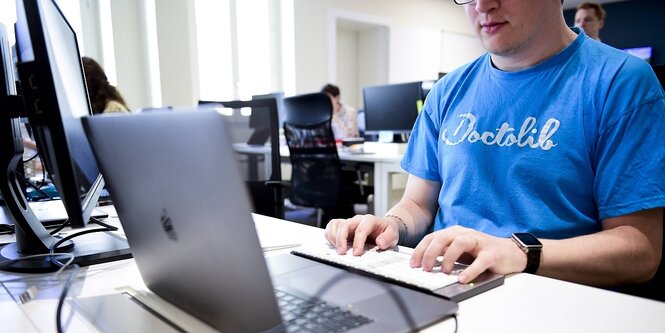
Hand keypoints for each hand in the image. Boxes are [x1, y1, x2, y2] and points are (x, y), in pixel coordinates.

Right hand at [325, 214, 401, 254]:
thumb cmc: (387, 231)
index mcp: (370, 220)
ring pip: (335, 225)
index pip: (361, 229)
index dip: (358, 242)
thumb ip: (388, 238)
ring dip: (334, 238)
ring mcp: (349, 222)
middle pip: (344, 225)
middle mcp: (357, 220)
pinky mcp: (343, 226)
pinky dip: (330, 236)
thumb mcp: (393, 235)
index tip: (356, 253)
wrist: (384, 227)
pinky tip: (335, 245)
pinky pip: (332, 227)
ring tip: (338, 250)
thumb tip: (380, 243)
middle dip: (341, 239)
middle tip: (342, 252)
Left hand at [410, 226, 525, 282]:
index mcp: (455, 233)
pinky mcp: (492, 253)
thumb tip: (425, 264)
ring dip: (448, 258)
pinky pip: (480, 261)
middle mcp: (465, 234)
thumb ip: (444, 254)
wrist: (511, 252)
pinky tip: (463, 279)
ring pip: (459, 243)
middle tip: (425, 268)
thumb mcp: (459, 251)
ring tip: (444, 272)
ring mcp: (479, 242)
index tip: (413, 264)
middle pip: (442, 238)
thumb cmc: (482, 252)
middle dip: (430, 253)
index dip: (420, 250)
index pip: (432, 237)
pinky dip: (470, 271)